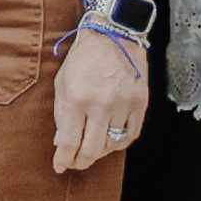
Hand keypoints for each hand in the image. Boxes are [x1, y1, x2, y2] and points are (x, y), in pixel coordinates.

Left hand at [50, 14, 149, 182]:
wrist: (115, 34)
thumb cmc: (84, 58)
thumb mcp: (62, 81)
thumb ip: (60, 114)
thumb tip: (61, 143)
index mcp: (76, 98)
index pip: (69, 141)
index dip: (63, 159)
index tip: (60, 166)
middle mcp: (100, 104)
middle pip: (91, 150)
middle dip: (80, 162)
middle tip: (75, 163)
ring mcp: (123, 104)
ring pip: (111, 145)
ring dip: (99, 152)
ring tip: (91, 148)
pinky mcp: (140, 103)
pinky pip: (131, 135)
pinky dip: (119, 142)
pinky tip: (110, 140)